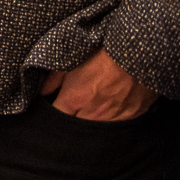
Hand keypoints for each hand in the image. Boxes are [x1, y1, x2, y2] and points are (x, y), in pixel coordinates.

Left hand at [42, 50, 158, 120]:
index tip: (58, 105)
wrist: (137, 53)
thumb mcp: (72, 61)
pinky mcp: (133, 115)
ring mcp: (114, 116)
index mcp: (75, 99)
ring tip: (96, 104)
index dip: (55, 111)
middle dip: (73, 117)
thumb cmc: (103, 52)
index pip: (58, 115)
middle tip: (75, 106)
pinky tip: (113, 106)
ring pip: (98, 127)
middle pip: (77, 125)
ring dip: (94, 118)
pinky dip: (114, 117)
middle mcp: (93, 112)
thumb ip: (54, 78)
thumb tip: (42, 91)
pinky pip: (118, 123)